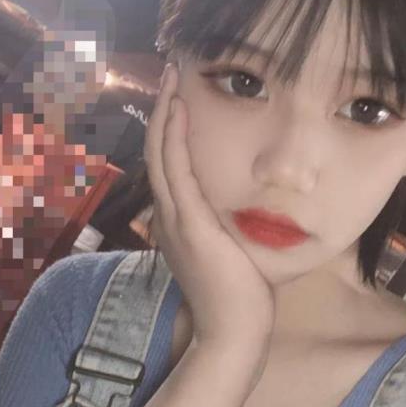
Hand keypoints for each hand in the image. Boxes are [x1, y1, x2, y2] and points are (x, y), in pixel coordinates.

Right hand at [144, 63, 275, 352]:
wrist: (234, 333)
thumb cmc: (240, 296)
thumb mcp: (230, 252)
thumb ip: (230, 226)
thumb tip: (249, 205)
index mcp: (177, 222)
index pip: (168, 165)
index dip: (168, 130)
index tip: (180, 98)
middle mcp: (168, 216)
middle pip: (156, 151)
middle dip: (163, 110)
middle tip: (171, 73)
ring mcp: (174, 220)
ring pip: (160, 154)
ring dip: (165, 112)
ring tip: (173, 76)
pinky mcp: (189, 225)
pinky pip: (176, 170)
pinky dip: (174, 136)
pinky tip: (180, 108)